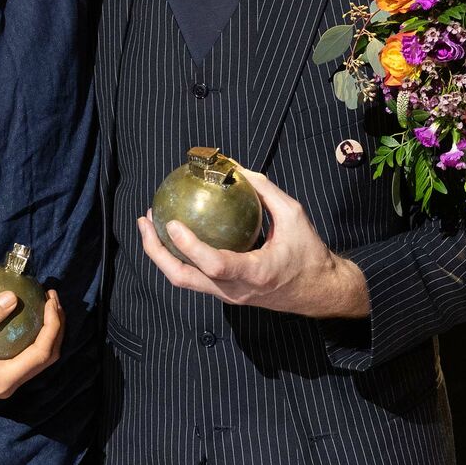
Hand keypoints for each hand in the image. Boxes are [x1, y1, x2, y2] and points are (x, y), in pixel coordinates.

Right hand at [0, 289, 64, 398]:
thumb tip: (13, 297)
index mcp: (1, 380)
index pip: (40, 355)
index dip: (52, 327)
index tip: (49, 300)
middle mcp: (8, 384)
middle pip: (47, 357)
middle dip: (56, 327)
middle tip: (51, 297)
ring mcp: (6, 380)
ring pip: (41, 357)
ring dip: (49, 330)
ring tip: (47, 302)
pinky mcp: (2, 371)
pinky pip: (28, 354)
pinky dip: (36, 333)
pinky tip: (31, 311)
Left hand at [136, 167, 369, 317]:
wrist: (320, 293)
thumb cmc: (309, 253)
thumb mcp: (294, 216)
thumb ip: (265, 192)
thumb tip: (236, 167)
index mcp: (254, 274)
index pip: (214, 264)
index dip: (188, 246)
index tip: (171, 223)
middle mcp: (234, 291)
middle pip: (183, 278)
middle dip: (156, 252)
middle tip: (145, 221)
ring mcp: (227, 296)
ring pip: (183, 281)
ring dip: (160, 255)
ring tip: (149, 224)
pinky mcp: (225, 294)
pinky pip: (194, 277)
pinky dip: (177, 257)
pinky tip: (172, 233)